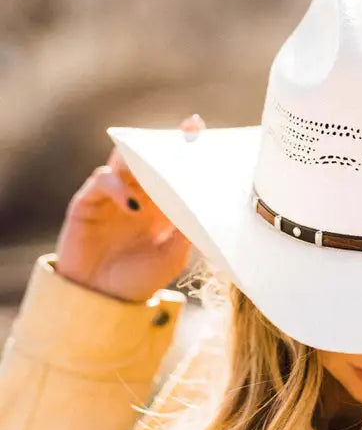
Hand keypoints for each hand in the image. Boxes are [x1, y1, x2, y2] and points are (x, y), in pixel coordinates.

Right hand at [55, 114, 204, 301]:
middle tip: (188, 131)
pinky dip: (118, 187)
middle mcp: (138, 194)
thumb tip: (206, 207)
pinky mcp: (87, 203)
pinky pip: (102, 181)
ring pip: (125, 162)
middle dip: (166, 142)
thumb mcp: (173, 256)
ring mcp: (112, 196)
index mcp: (162, 204)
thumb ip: (186, 231)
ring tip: (158, 164)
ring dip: (141, 158)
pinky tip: (133, 203)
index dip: (183, 147)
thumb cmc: (140, 278)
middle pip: (150, 157)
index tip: (199, 128)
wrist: (102, 300)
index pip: (173, 169)